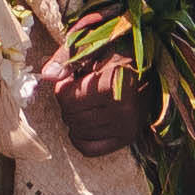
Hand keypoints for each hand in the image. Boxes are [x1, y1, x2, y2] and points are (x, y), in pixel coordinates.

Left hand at [43, 37, 140, 153]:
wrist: (148, 69)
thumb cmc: (116, 54)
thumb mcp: (91, 46)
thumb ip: (67, 59)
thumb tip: (47, 75)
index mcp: (114, 83)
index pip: (66, 98)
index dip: (63, 87)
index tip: (73, 78)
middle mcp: (124, 109)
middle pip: (70, 116)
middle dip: (68, 103)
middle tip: (81, 90)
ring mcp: (127, 127)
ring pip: (77, 132)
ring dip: (75, 118)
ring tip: (88, 102)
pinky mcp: (127, 139)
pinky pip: (88, 148)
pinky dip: (81, 137)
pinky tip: (88, 121)